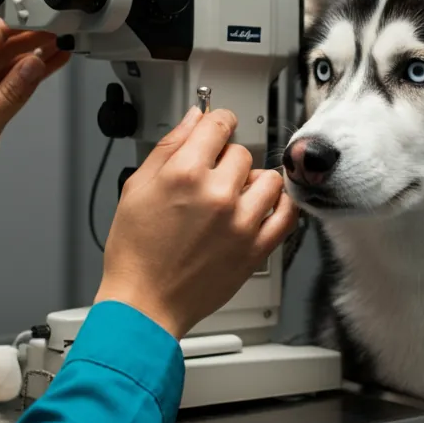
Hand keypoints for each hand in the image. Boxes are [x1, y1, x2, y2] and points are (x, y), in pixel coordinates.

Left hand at [0, 16, 70, 225]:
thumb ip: (11, 94)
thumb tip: (36, 62)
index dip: (22, 26)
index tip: (49, 22)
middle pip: (1, 45)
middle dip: (32, 38)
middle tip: (64, 32)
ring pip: (7, 63)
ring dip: (34, 55)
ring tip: (64, 46)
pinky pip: (6, 83)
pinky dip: (27, 76)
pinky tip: (48, 67)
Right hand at [94, 108, 299, 338]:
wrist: (145, 303)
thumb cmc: (136, 253)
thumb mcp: (136, 188)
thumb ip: (168, 147)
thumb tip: (192, 119)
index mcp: (184, 174)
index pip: (218, 124)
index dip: (217, 122)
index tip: (218, 129)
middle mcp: (217, 194)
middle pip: (241, 152)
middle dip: (226, 160)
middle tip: (210, 179)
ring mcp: (241, 222)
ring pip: (268, 178)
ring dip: (253, 182)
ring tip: (234, 195)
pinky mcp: (257, 248)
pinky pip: (288, 213)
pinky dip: (281, 205)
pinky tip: (264, 207)